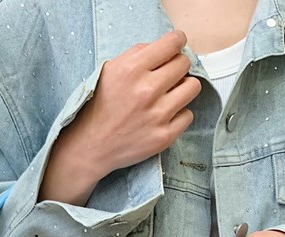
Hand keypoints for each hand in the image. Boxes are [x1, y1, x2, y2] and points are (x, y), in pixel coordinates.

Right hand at [39, 30, 201, 204]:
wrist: (91, 147)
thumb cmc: (99, 107)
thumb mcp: (109, 71)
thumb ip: (137, 55)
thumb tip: (165, 48)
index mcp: (132, 69)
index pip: (172, 43)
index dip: (177, 42)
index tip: (176, 47)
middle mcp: (147, 90)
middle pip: (184, 63)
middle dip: (178, 66)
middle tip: (168, 76)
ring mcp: (157, 115)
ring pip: (193, 87)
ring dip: (183, 89)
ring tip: (169, 96)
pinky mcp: (164, 136)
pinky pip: (188, 115)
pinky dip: (179, 115)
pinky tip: (164, 117)